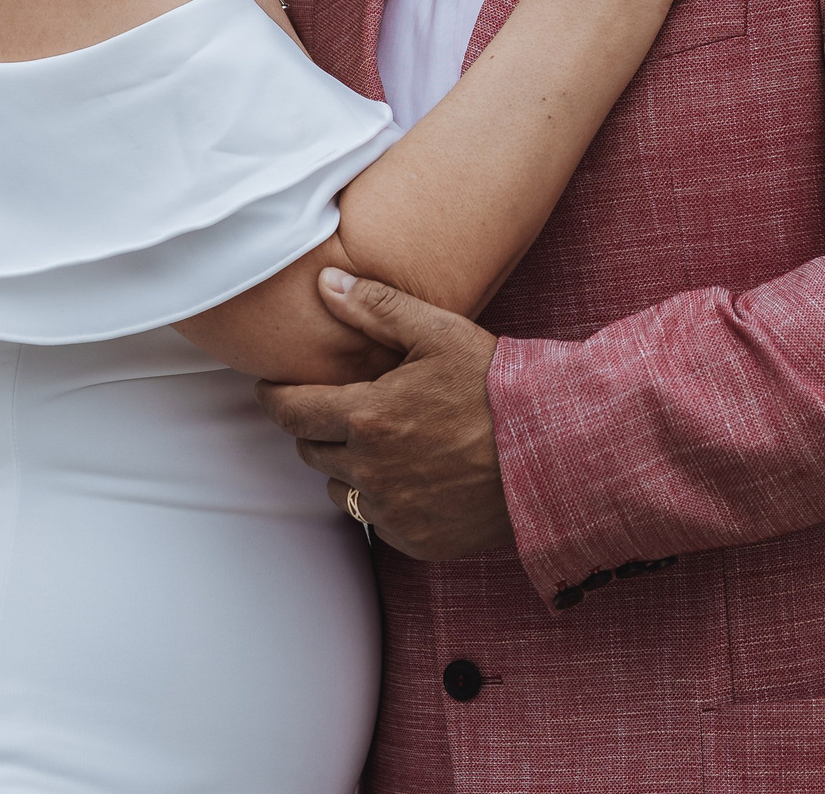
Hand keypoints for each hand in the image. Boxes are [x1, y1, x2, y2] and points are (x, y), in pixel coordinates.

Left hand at [255, 270, 512, 559]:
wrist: (554, 455)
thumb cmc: (497, 388)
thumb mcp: (440, 333)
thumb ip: (377, 307)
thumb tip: (325, 284)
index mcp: (368, 417)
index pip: (291, 412)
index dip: (275, 398)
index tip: (270, 390)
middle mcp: (371, 471)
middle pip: (312, 451)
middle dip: (317, 428)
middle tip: (342, 410)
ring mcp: (393, 511)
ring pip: (340, 490)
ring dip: (347, 467)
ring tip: (381, 443)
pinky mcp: (416, 540)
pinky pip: (376, 521)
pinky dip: (382, 499)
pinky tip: (411, 476)